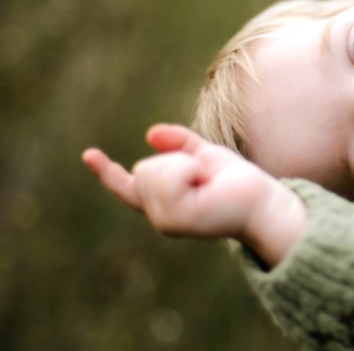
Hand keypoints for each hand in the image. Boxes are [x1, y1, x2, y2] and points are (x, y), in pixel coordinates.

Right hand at [82, 124, 306, 266]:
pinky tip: (205, 183)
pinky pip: (168, 173)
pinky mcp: (177, 219)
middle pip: (144, 167)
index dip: (107, 171)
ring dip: (185, 164)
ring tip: (207, 181)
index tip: (88, 153)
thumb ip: (181, 144)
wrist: (263, 202)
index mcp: (164, 201)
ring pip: (152, 169)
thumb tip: (150, 134)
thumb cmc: (238, 182)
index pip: (127, 187)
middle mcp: (160, 215)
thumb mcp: (207, 155)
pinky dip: (188, 168)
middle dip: (178, 159)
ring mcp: (166, 221)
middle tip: (207, 176)